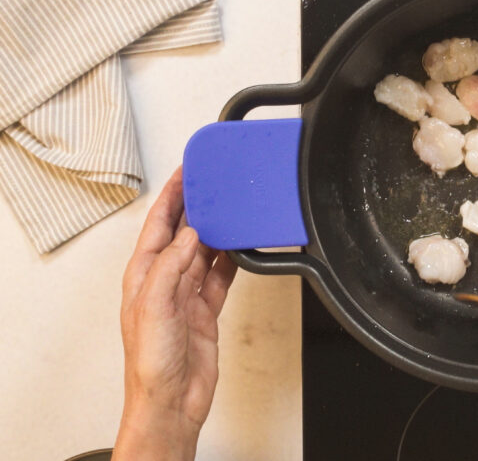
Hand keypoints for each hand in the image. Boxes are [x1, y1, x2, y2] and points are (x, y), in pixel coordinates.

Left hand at [113, 167, 237, 460]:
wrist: (171, 399)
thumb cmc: (151, 363)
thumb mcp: (155, 307)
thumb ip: (172, 267)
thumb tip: (189, 234)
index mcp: (144, 275)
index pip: (158, 224)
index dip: (171, 196)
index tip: (185, 172)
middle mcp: (164, 281)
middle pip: (182, 233)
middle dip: (196, 206)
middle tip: (212, 182)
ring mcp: (185, 295)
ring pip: (204, 252)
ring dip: (216, 231)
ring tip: (230, 208)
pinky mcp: (205, 310)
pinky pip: (220, 276)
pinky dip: (232, 260)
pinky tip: (239, 248)